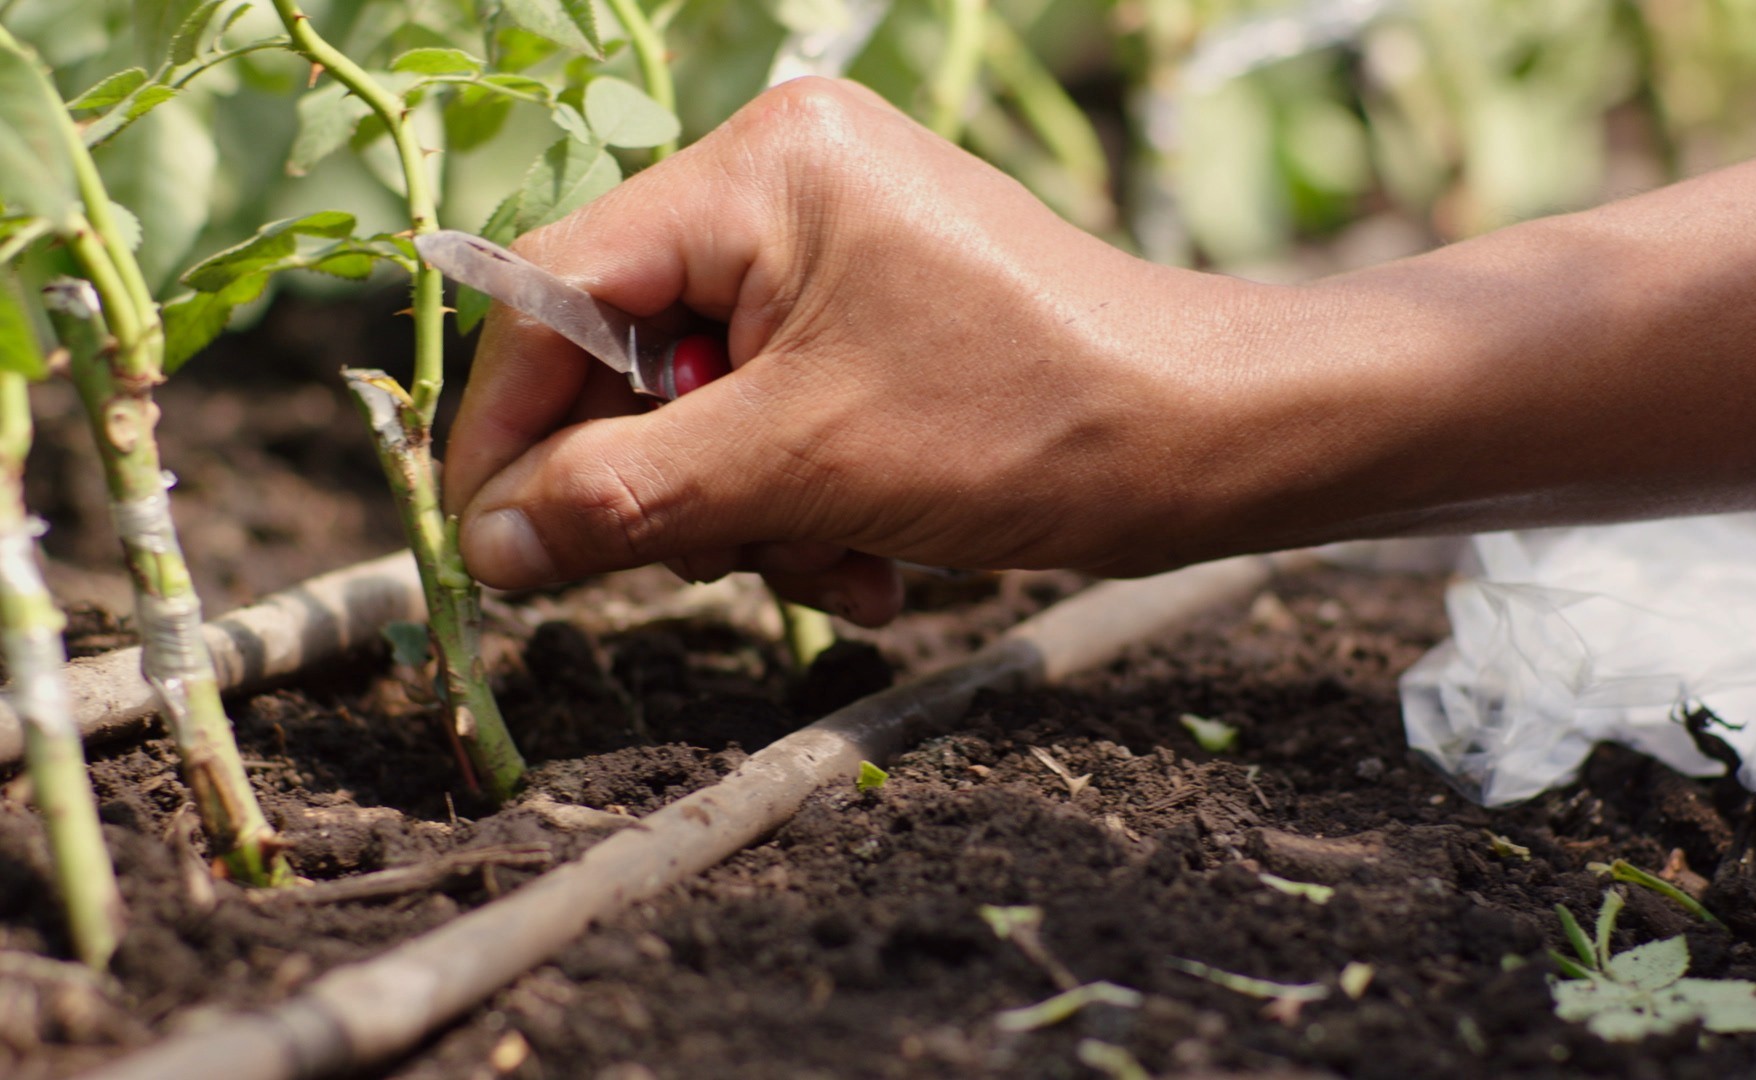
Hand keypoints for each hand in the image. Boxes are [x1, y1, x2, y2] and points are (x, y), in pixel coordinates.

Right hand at [443, 79, 1296, 623]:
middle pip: (629, 352)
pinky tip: (872, 560)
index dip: (510, 426)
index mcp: (758, 170)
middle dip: (672, 484)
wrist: (1215, 437)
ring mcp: (838, 241)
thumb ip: (626, 498)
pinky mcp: (878, 304)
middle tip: (715, 560)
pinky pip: (781, 406)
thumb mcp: (803, 467)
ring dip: (749, 511)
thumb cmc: (1032, 421)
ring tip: (838, 564)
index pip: (557, 289)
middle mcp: (787, 180)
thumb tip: (489, 544)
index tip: (490, 544)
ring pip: (706, 401)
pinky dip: (804, 497)